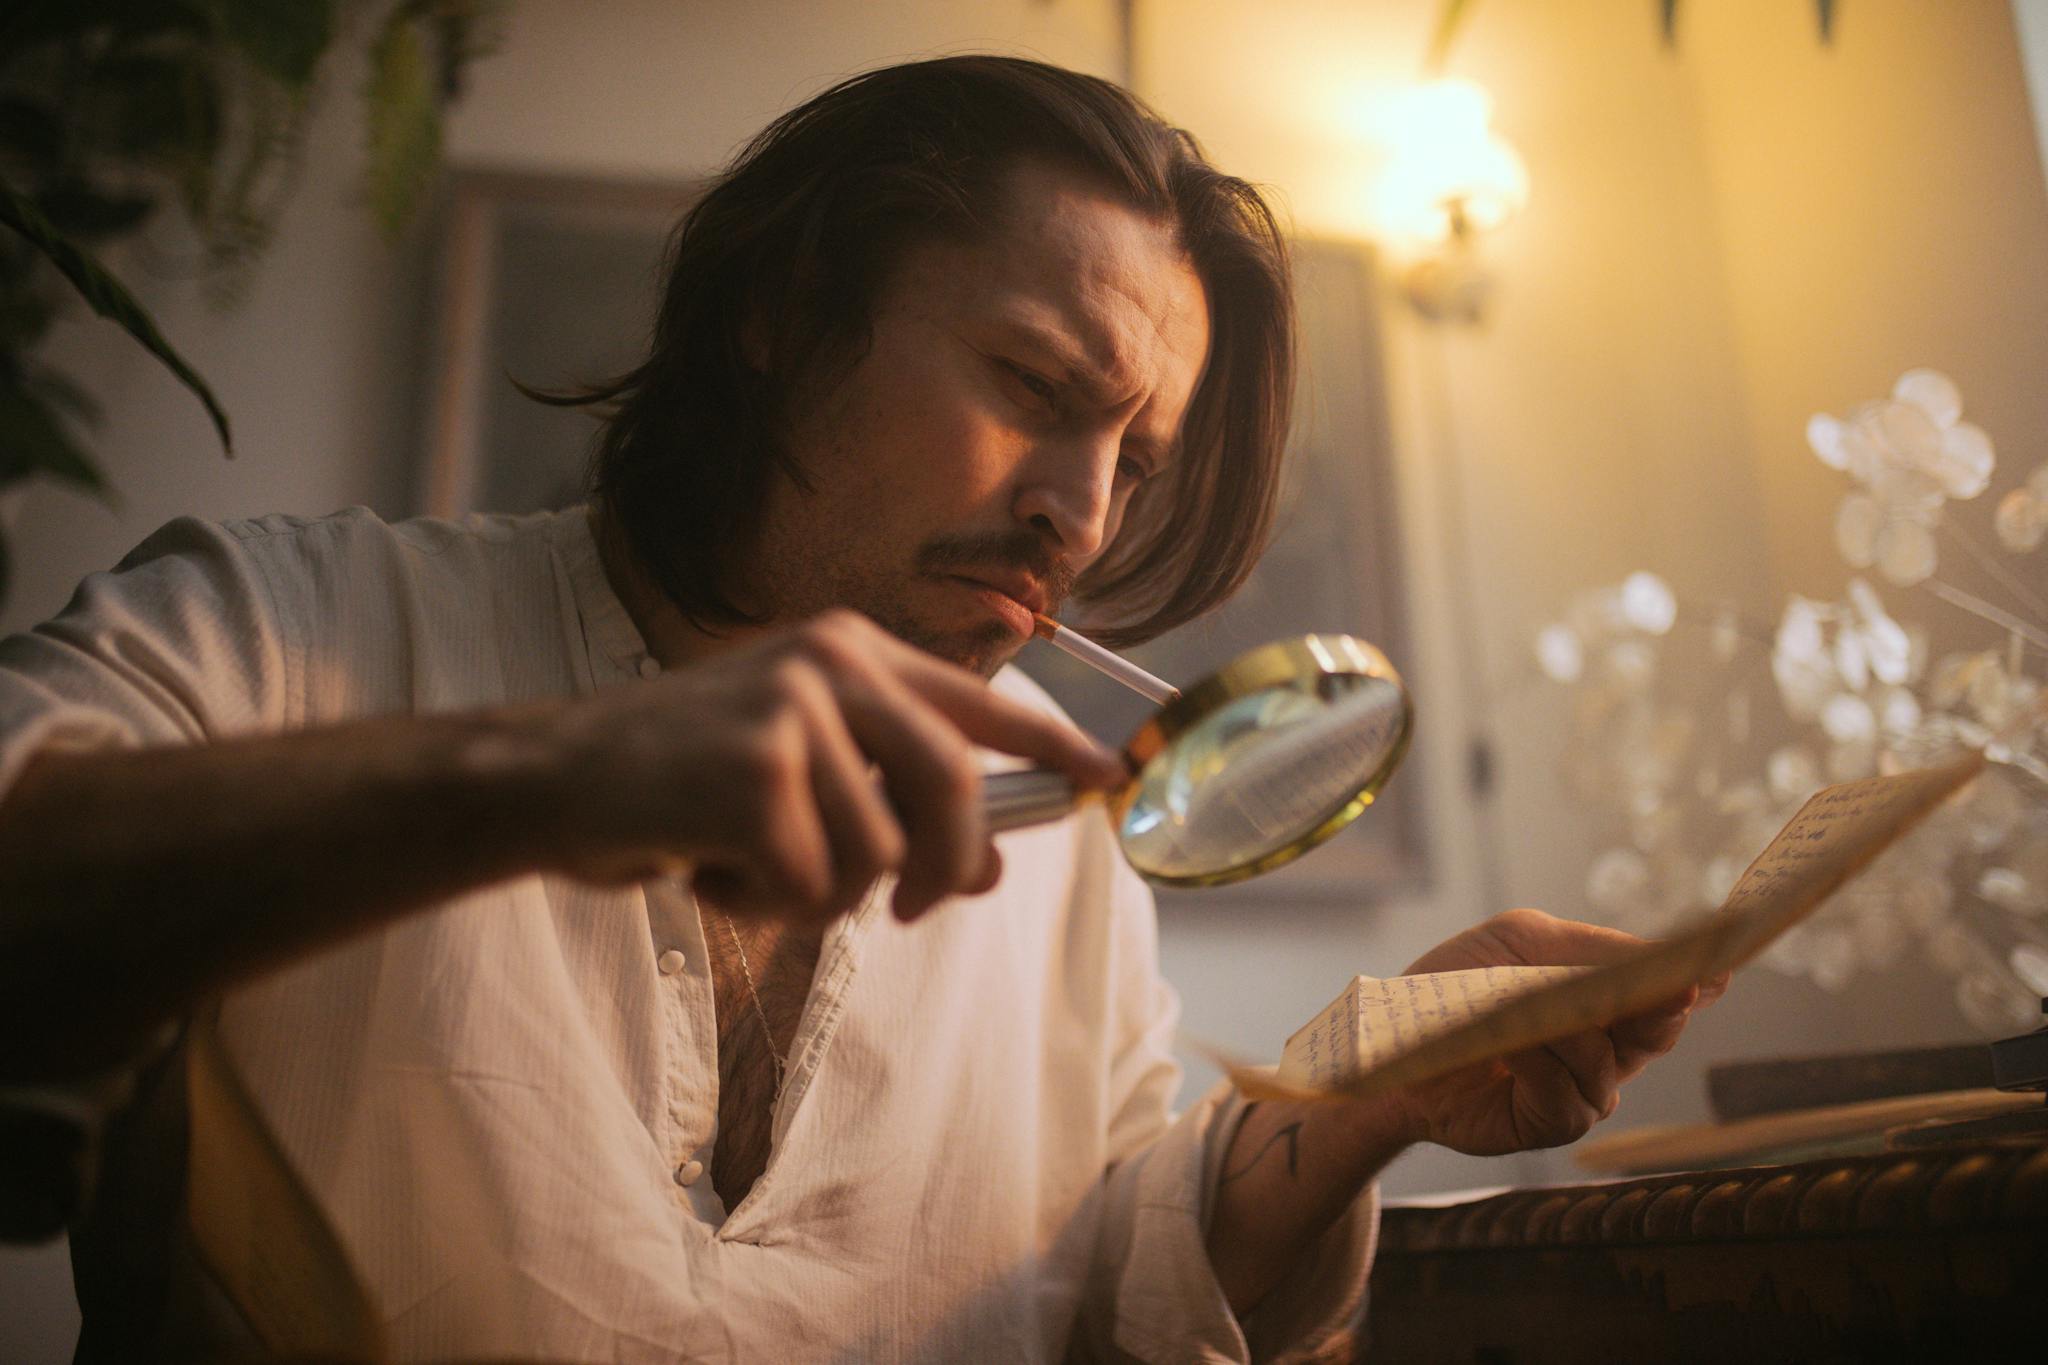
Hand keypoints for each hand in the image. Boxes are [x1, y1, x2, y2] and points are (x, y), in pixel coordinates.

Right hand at [539, 609, 1126, 920]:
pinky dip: (765, 906)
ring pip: (879, 856)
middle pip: (956, 785)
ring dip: (817, 897)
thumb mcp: (798, 780)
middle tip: (916, 912)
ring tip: (747, 869)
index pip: (980, 700)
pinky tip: (709, 870)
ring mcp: (794, 709)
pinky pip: (813, 884)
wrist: (550, 778)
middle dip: (946, 868)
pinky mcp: (756, 771)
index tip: (1110, 779)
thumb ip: (891, 805)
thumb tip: (994, 866)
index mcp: (850, 651)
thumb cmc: (678, 784)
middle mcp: (832, 663)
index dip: (1052, 746)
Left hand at [1376, 908, 1727, 1155]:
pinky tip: (1510, 1048)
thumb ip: (1591, 948)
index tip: (1717, 966)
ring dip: (1566, 1029)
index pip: (1667, 988)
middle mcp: (1608, 1046)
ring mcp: (1585, 1089)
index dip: (1695, 978)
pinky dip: (1538, 1064)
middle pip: (1657, 1027)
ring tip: (1525, 1013)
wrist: (1394, 1043)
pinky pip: (1566, 1094)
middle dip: (1655, 1004)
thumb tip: (1659, 959)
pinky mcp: (1551, 1123)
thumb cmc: (1458, 987)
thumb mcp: (1522, 941)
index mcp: (1606, 998)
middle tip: (1666, 986)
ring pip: (1605, 1059)